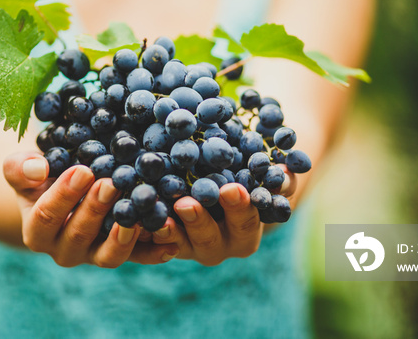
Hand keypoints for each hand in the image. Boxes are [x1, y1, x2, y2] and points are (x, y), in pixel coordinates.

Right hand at [4, 152, 178, 267]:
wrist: (61, 187)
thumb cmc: (40, 174)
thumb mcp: (24, 168)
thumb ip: (21, 168)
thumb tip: (37, 168)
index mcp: (38, 232)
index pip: (46, 217)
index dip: (64, 196)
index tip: (82, 171)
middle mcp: (65, 250)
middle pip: (79, 235)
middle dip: (96, 210)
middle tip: (111, 184)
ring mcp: (95, 254)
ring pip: (109, 255)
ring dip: (125, 237)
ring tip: (138, 216)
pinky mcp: (122, 252)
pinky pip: (139, 257)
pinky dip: (155, 251)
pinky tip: (171, 241)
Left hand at [152, 165, 296, 265]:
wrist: (225, 178)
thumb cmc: (252, 171)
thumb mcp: (267, 173)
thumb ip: (279, 177)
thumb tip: (286, 171)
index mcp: (246, 232)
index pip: (245, 222)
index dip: (239, 208)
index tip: (232, 189)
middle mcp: (217, 245)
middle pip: (207, 239)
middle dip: (198, 222)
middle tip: (186, 203)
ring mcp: (186, 245)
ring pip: (174, 242)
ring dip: (164, 229)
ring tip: (155, 214)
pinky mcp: (160, 239)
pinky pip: (149, 238)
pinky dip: (141, 225)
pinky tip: (131, 209)